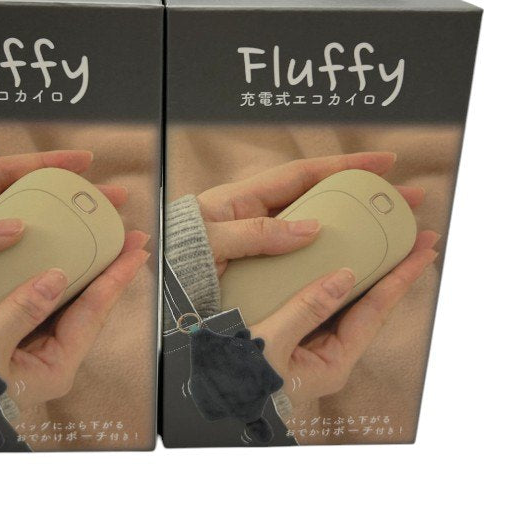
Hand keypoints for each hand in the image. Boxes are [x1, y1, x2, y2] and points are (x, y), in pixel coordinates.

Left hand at [0, 150, 127, 275]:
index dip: (43, 163)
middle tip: (106, 196)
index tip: (82, 161)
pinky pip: (8, 257)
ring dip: (57, 226)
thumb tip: (14, 229)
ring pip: (21, 226)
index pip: (3, 171)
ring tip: (95, 230)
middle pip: (23, 197)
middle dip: (66, 194)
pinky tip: (56, 265)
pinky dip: (33, 257)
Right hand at [0, 231, 149, 410]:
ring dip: (87, 273)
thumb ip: (21, 311)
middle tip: (130, 240)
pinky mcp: (21, 341)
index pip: (93, 313)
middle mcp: (53, 359)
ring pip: (69, 304)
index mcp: (54, 367)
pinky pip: (46, 305)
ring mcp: (38, 350)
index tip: (137, 250)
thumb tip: (56, 277)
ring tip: (106, 244)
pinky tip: (61, 261)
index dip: (116, 278)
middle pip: (90, 307)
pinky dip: (56, 280)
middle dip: (110, 272)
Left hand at [196, 151, 425, 275]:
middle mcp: (257, 213)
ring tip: (391, 229)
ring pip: (316, 224)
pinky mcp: (264, 262)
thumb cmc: (174, 258)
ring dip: (351, 224)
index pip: (303, 175)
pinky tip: (352, 261)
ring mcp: (262, 238)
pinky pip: (303, 253)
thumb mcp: (210, 241)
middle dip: (362, 194)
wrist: (156, 287)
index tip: (384, 162)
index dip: (343, 166)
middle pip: (319, 197)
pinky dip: (328, 252)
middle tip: (405, 197)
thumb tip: (312, 228)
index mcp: (242, 198)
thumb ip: (256, 233)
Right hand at [250, 231, 438, 403]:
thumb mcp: (270, 342)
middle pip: (370, 307)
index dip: (400, 279)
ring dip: (367, 274)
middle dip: (393, 273)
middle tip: (416, 241)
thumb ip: (306, 309)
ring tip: (387, 244)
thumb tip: (346, 276)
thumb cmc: (237, 376)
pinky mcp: (296, 336)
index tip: (424, 251)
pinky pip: (322, 303)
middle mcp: (329, 355)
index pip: (374, 313)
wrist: (208, 393)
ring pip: (347, 303)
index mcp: (331, 363)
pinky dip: (334, 279)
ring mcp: (313, 346)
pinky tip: (335, 261)